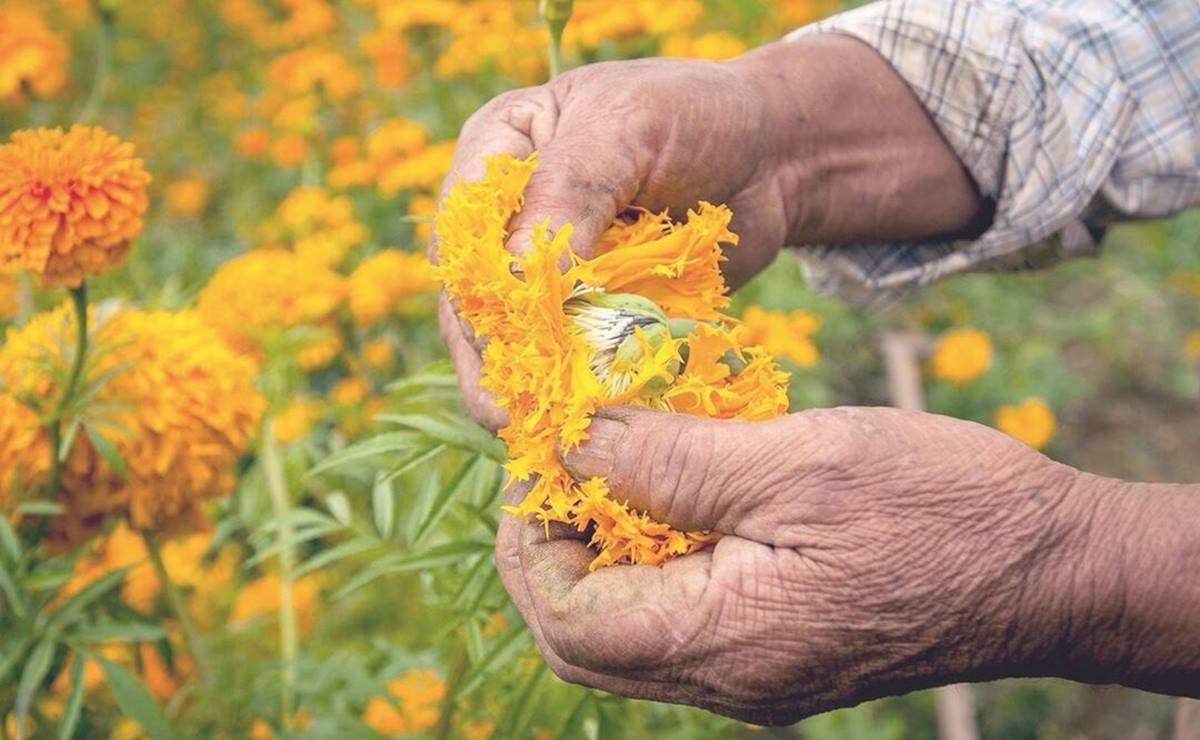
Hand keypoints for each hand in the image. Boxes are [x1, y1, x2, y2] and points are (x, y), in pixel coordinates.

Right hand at [435, 35, 981, 430]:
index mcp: (498, 148)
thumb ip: (568, 194)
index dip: (474, 286)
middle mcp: (507, 212)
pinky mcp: (582, 309)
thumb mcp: (628, 132)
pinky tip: (580, 423)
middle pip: (473, 295)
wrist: (771, 154)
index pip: (461, 228)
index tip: (506, 339)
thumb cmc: (696, 118)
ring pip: (510, 335)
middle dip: (495, 352)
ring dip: (527, 381)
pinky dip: (570, 387)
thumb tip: (511, 279)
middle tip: (512, 413)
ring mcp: (543, 267)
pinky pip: (560, 354)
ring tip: (542, 431)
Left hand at [495, 405, 1199, 723]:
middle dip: (552, 549)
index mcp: (727, 643)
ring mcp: (755, 673)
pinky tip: (679, 493)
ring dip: (602, 551)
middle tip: (568, 463)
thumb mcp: (800, 462)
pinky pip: (682, 619)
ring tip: (618, 465)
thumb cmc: (943, 509)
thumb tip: (573, 443)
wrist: (1055, 568)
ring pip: (628, 632)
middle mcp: (730, 679)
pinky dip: (655, 559)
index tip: (547, 456)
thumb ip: (672, 461)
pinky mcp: (780, 652)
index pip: (567, 619)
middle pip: (584, 639)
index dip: (531, 536)